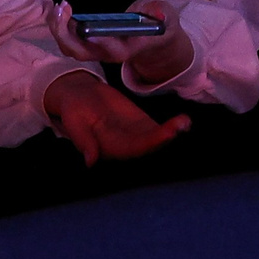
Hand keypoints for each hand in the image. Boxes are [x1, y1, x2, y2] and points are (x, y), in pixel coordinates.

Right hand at [42, 69, 189, 166]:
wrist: (79, 96)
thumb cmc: (73, 110)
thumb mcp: (73, 123)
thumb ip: (83, 141)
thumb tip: (90, 162)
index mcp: (108, 148)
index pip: (132, 149)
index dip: (148, 143)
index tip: (164, 134)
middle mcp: (124, 146)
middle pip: (148, 145)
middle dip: (164, 137)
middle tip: (181, 125)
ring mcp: (134, 135)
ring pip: (156, 138)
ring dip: (172, 132)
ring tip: (185, 122)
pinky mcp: (140, 125)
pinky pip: (157, 128)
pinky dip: (171, 126)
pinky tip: (184, 121)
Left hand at [50, 0, 194, 82]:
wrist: (155, 41)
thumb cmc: (160, 26)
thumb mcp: (168, 17)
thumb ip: (163, 13)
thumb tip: (159, 15)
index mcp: (131, 48)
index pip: (114, 50)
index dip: (99, 40)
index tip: (86, 27)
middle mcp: (111, 54)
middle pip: (84, 52)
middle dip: (67, 34)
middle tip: (64, 7)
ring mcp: (98, 51)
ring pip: (72, 49)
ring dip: (60, 29)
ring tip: (61, 6)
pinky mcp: (90, 45)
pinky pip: (69, 41)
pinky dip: (61, 26)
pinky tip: (62, 9)